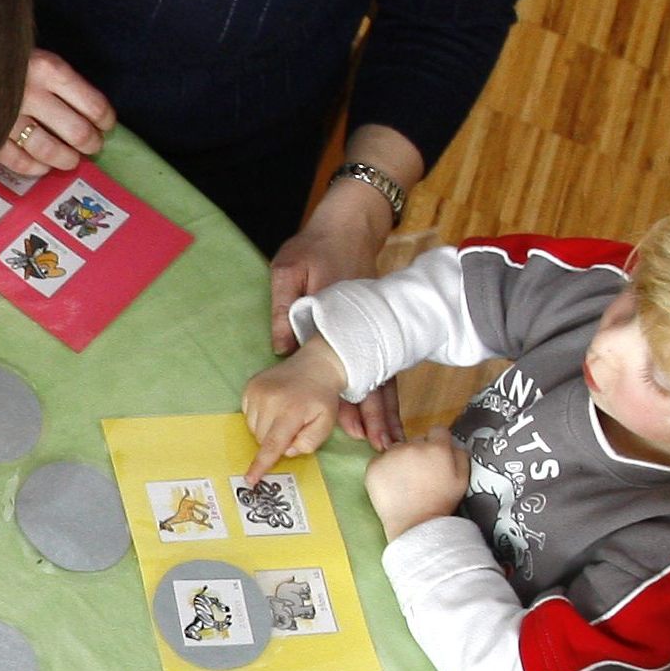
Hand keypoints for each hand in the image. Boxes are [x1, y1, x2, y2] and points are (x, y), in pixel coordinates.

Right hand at [0, 50, 113, 184]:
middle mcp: (31, 93)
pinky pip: (19, 162)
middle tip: (92, 147)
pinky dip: (36, 168)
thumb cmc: (1, 55)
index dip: (105, 120)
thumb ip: (58, 80)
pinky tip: (43, 167)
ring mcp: (9, 117)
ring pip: (49, 150)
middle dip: (90, 143)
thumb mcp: (35, 54)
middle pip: (76, 131)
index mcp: (48, 69)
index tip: (106, 125)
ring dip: (67, 159)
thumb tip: (89, 113)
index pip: (93, 104)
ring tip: (72, 160)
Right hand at [242, 338, 347, 483]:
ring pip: (253, 429)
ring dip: (266, 430)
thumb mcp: (326, 424)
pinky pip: (247, 415)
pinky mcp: (249, 387)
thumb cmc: (322, 399)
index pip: (272, 445)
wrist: (315, 366)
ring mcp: (257, 391)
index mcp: (291, 411)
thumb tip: (287, 450)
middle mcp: (270, 400)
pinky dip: (259, 417)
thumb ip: (309, 442)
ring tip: (283, 414)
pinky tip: (274, 407)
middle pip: (262, 440)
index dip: (260, 465)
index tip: (249, 480)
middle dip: (275, 441)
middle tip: (291, 426)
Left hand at [267, 182, 405, 451]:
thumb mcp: (289, 267)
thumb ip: (284, 306)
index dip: (351, 398)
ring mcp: (371, 330)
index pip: (346, 365)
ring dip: (384, 410)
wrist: (348, 224)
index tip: (354, 427)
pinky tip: (385, 416)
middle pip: (373, 378)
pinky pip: (381, 368)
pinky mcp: (373, 331)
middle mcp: (360, 328)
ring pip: (382, 377)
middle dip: (377, 414)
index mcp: (339, 316)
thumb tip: (281, 346)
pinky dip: (384, 394)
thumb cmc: (315, 245)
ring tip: (388, 441)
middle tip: (381, 446)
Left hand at [364, 433, 465, 540]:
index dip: (437, 444)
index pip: (438, 431)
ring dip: (400, 460)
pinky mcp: (374, 466)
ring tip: (404, 482)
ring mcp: (391, 455)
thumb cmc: (442, 504)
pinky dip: (384, 470)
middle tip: (419, 475)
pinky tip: (392, 485)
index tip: (434, 459)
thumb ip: (460, 455)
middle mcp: (413, 446)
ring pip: (396, 450)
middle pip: (416, 440)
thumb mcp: (463, 479)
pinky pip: (380, 461)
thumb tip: (452, 444)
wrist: (415, 526)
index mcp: (437, 447)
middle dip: (418, 453)